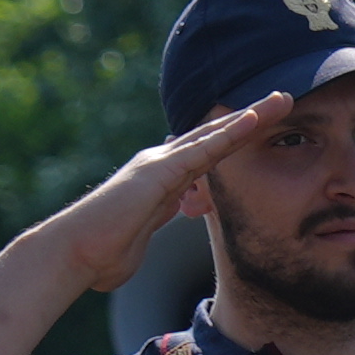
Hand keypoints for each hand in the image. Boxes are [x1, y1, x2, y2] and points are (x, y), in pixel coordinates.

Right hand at [29, 101, 286, 300]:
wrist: (73, 255)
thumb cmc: (102, 254)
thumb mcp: (143, 234)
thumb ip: (158, 220)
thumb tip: (168, 218)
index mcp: (161, 180)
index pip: (207, 155)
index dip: (235, 140)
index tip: (263, 129)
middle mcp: (160, 164)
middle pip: (214, 135)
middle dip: (248, 118)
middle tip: (282, 100)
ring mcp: (159, 164)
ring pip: (213, 135)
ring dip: (249, 116)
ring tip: (281, 99)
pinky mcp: (158, 172)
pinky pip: (202, 150)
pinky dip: (228, 134)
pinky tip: (252, 119)